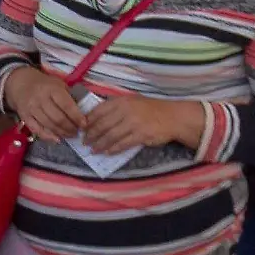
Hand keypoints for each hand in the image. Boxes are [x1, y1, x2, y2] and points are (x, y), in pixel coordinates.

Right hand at [3, 67, 84, 142]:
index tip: (84, 125)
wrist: (21, 83)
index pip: (67, 106)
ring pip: (48, 125)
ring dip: (61, 133)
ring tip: (69, 135)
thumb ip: (69, 97)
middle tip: (77, 132)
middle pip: (58, 118)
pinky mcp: (24, 116)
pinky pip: (36, 129)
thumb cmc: (44, 84)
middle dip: (70, 128)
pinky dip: (47, 137)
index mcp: (52, 89)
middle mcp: (41, 99)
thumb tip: (81, 113)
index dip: (77, 117)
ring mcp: (31, 108)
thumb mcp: (59, 84)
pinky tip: (56, 139)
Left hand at [82, 96, 205, 154]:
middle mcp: (126, 110)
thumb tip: (95, 118)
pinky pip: (122, 144)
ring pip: (110, 136)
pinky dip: (113, 149)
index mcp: (121, 101)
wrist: (173, 117)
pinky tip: (107, 152)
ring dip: (99, 144)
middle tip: (84, 142)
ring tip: (92, 150)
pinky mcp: (140, 135)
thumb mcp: (132, 102)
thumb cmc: (151, 109)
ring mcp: (133, 123)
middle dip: (91, 135)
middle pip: (102, 125)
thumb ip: (116, 107)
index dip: (88, 121)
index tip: (81, 129)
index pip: (98, 111)